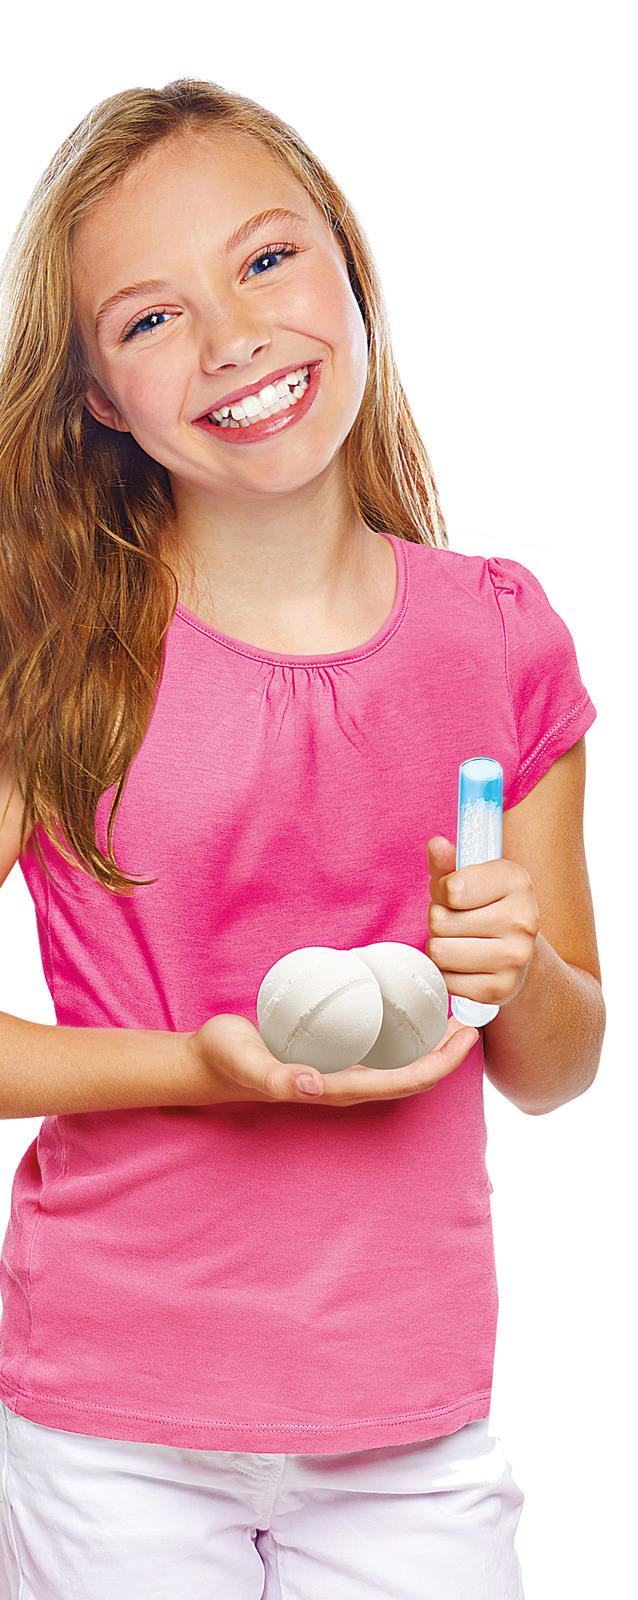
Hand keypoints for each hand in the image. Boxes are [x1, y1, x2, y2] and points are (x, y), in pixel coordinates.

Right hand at [187, 1011, 479, 1107]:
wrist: (209, 1059)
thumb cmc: (231, 1059)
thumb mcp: (250, 1064)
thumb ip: (276, 1078)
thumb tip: (310, 1085)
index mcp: (337, 1089)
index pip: (405, 1082)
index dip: (442, 1063)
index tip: (467, 1035)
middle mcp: (347, 1083)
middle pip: (412, 1074)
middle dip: (448, 1052)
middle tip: (473, 1016)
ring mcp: (341, 1070)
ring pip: (400, 1061)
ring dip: (432, 1043)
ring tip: (453, 1010)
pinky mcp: (334, 1055)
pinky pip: (381, 1048)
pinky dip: (406, 1032)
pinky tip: (413, 1007)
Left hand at [426, 836, 540, 1006]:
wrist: (521, 957)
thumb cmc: (487, 910)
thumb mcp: (472, 879)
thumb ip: (449, 863)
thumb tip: (436, 845)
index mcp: (518, 882)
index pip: (451, 888)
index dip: (442, 892)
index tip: (456, 896)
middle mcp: (524, 920)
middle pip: (440, 921)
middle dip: (439, 922)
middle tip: (458, 924)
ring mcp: (515, 958)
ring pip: (439, 952)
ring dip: (440, 948)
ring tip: (460, 943)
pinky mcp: (500, 989)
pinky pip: (446, 980)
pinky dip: (447, 974)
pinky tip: (466, 966)